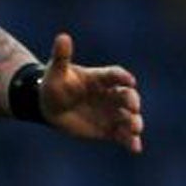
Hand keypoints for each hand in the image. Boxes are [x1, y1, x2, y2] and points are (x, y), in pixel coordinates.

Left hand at [39, 32, 143, 152]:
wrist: (49, 106)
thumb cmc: (54, 85)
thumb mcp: (55, 71)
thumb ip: (61, 56)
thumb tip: (62, 37)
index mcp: (100, 77)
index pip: (115, 75)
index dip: (122, 77)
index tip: (128, 80)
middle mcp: (110, 94)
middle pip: (126, 96)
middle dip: (131, 101)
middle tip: (133, 107)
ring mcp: (111, 111)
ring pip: (127, 116)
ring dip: (133, 122)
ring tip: (135, 129)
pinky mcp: (108, 128)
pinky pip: (122, 135)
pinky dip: (130, 141)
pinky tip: (135, 148)